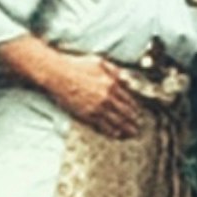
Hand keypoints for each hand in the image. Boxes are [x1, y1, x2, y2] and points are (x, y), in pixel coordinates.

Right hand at [13, 40, 146, 137]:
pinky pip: (102, 126)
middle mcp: (107, 97)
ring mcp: (97, 107)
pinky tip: (117, 134)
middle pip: (125, 112)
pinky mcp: (87, 115)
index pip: (128, 99)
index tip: (138, 112)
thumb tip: (126, 79)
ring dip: (126, 128)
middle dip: (133, 120)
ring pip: (116, 121)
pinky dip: (111, 131)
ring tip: (131, 133)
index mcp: (111, 83)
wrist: (58, 74)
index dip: (135, 107)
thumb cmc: (76, 65)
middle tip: (138, 126)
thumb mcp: (99, 62)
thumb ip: (115, 71)